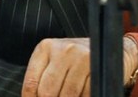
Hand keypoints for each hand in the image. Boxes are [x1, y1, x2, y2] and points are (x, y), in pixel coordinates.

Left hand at [21, 36, 137, 95]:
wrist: (105, 45)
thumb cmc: (74, 57)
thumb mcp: (54, 61)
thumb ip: (42, 78)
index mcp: (45, 48)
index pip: (31, 83)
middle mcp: (63, 50)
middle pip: (48, 92)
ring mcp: (80, 58)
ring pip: (67, 96)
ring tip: (71, 94)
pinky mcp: (96, 67)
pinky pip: (85, 94)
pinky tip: (83, 92)